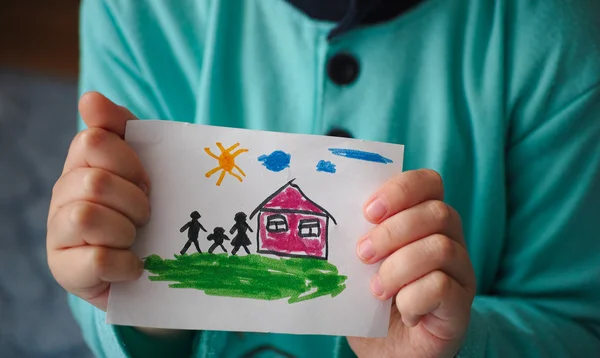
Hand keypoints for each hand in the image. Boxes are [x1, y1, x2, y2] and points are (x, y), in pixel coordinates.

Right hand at [47, 92, 149, 309]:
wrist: (145, 265)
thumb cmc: (142, 209)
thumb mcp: (142, 164)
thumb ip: (120, 126)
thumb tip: (89, 98)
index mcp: (80, 164)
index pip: (94, 140)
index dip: (130, 162)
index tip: (146, 181)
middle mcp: (62, 195)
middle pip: (95, 182)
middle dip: (134, 201)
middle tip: (145, 215)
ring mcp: (58, 233)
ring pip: (87, 217)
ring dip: (126, 230)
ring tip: (134, 239)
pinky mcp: (64, 269)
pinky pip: (95, 258)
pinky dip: (124, 263)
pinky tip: (132, 265)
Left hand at [347, 169, 475, 357]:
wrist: (387, 350)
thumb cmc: (372, 301)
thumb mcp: (359, 263)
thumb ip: (357, 237)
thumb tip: (335, 219)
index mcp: (425, 220)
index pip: (429, 182)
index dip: (400, 190)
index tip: (368, 211)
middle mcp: (450, 240)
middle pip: (437, 213)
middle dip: (392, 232)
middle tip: (363, 254)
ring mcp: (461, 272)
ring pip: (440, 248)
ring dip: (398, 268)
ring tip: (376, 290)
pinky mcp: (461, 305)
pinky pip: (442, 287)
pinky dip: (412, 298)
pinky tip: (402, 311)